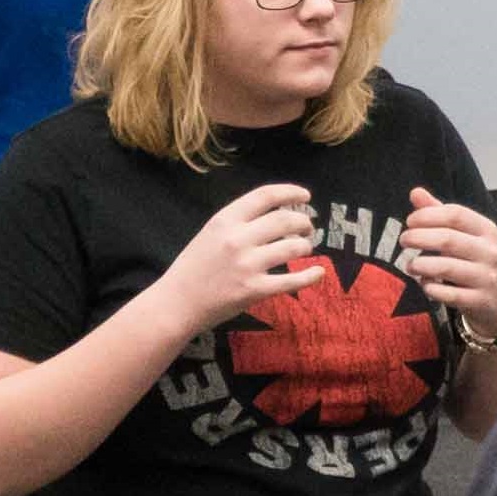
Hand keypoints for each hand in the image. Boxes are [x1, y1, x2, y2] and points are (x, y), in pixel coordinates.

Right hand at [166, 180, 323, 325]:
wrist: (177, 303)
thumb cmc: (193, 268)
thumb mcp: (210, 233)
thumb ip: (238, 222)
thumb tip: (274, 214)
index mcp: (225, 220)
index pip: (265, 196)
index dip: (290, 193)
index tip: (305, 197)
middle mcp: (238, 239)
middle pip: (285, 220)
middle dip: (303, 222)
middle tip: (308, 227)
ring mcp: (247, 265)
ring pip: (292, 247)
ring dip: (305, 245)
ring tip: (305, 247)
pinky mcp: (254, 290)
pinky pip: (292, 280)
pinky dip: (310, 276)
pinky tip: (319, 272)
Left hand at [398, 186, 496, 340]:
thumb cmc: (474, 259)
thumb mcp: (463, 233)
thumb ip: (439, 213)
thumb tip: (415, 193)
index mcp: (486, 229)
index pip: (455, 214)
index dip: (428, 215)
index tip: (410, 221)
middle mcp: (489, 251)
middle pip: (448, 239)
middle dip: (419, 238)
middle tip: (403, 240)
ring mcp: (486, 277)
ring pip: (447, 268)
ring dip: (421, 264)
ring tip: (409, 264)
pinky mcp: (479, 300)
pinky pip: (450, 294)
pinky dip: (432, 288)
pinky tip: (424, 284)